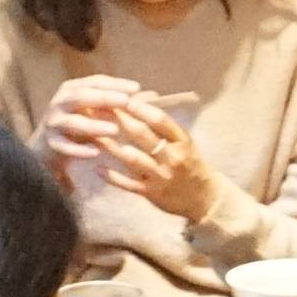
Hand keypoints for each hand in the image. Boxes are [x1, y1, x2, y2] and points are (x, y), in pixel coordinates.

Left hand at [45, 76, 214, 218]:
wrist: (204, 198)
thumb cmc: (191, 164)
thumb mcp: (185, 143)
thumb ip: (164, 128)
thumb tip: (139, 104)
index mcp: (181, 141)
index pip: (159, 120)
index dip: (139, 108)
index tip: (121, 97)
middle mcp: (172, 157)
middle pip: (142, 135)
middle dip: (119, 120)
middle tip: (99, 109)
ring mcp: (161, 176)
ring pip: (132, 159)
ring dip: (110, 146)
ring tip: (91, 135)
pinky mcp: (151, 194)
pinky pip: (128, 184)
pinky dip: (112, 176)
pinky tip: (97, 167)